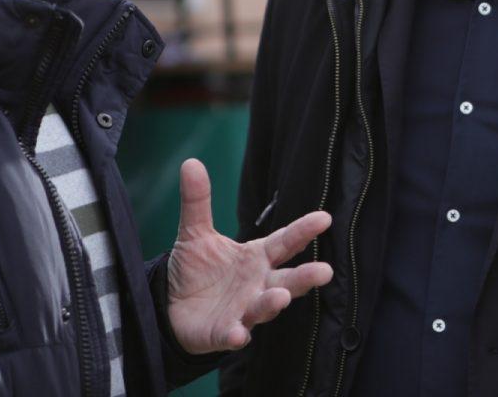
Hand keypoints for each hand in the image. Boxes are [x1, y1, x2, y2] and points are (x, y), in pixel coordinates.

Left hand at [166, 158, 332, 353]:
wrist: (172, 307)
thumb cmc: (196, 269)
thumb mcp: (195, 232)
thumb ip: (198, 201)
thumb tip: (191, 162)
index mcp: (256, 257)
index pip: (285, 242)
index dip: (303, 231)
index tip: (324, 219)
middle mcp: (257, 284)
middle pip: (287, 279)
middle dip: (306, 277)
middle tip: (325, 271)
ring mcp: (243, 310)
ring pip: (264, 307)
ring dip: (273, 303)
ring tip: (281, 296)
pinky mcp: (223, 333)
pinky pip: (232, 335)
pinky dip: (236, 335)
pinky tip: (238, 335)